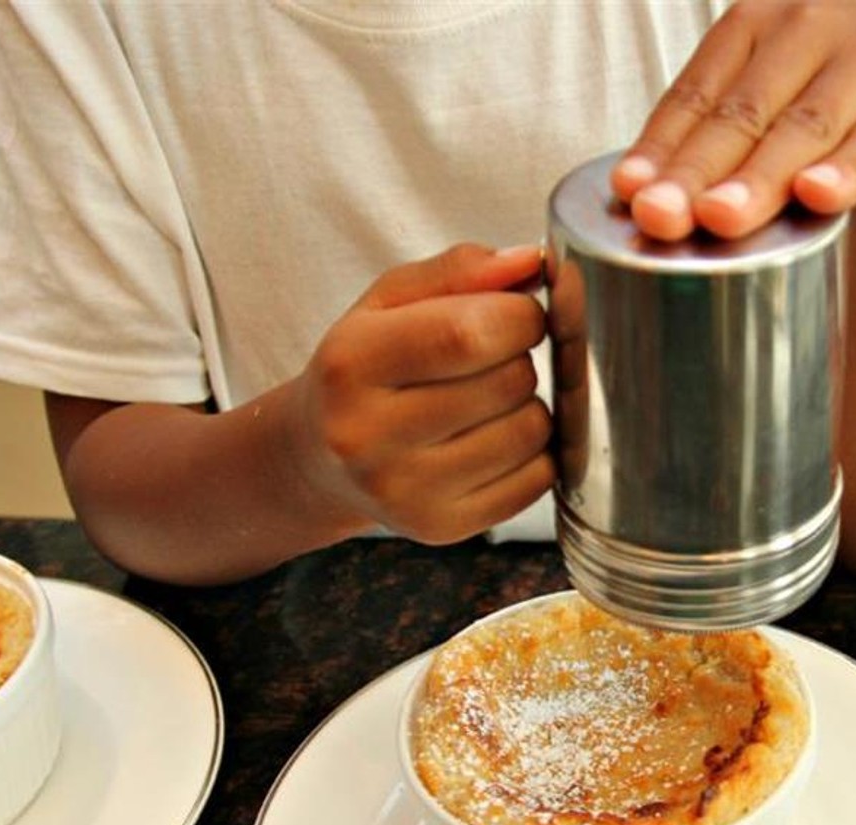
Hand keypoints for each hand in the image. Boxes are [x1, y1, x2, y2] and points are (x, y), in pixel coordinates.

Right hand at [291, 244, 551, 543]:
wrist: (318, 459)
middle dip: (521, 358)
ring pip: (530, 432)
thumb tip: (531, 265)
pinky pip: (537, 482)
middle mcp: (367, 437)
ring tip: (488, 401)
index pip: (471, 334)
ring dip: (529, 406)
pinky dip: (532, 455)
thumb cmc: (365, 368)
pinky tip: (491, 441)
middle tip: (490, 361)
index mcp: (350, 365)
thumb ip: (461, 270)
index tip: (516, 314)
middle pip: (509, 382)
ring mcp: (404, 492)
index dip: (519, 316)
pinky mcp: (440, 528)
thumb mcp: (389, 302)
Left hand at [610, 0, 855, 239]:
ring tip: (720, 218)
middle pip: (744, 115)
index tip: (630, 193)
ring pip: (806, 127)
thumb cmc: (818, 92)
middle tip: (660, 217)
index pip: (697, 95)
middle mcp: (808, 26)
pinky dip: (849, 170)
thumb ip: (710, 142)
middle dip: (698, 172)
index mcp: (753, 24)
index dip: (661, 147)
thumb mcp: (763, 100)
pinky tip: (818, 196)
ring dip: (760, 178)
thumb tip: (639, 202)